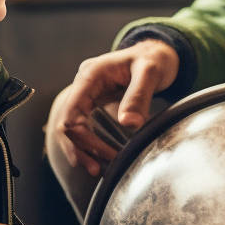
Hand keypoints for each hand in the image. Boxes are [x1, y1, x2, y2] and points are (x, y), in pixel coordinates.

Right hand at [57, 40, 179, 176]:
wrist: (157, 54)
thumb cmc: (153, 58)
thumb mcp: (149, 72)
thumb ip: (138, 96)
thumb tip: (128, 124)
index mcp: (90, 75)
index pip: (72, 111)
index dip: (84, 137)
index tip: (106, 153)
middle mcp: (83, 86)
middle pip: (67, 124)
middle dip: (79, 149)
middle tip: (98, 169)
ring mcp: (87, 95)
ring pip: (72, 129)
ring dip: (81, 150)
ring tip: (97, 170)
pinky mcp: (95, 104)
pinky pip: (84, 127)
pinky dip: (89, 145)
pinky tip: (100, 159)